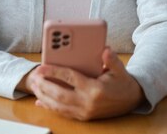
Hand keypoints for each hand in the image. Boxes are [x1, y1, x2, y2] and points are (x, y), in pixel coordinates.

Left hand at [28, 47, 144, 120]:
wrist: (132, 101)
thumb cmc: (123, 82)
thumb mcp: (119, 69)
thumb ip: (111, 60)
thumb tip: (105, 50)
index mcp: (95, 89)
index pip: (70, 78)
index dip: (54, 72)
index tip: (41, 67)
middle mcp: (88, 102)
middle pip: (59, 94)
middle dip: (44, 86)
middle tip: (34, 77)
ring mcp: (85, 112)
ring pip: (58, 106)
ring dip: (44, 97)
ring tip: (34, 87)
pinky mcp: (84, 117)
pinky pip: (63, 113)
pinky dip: (50, 107)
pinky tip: (40, 101)